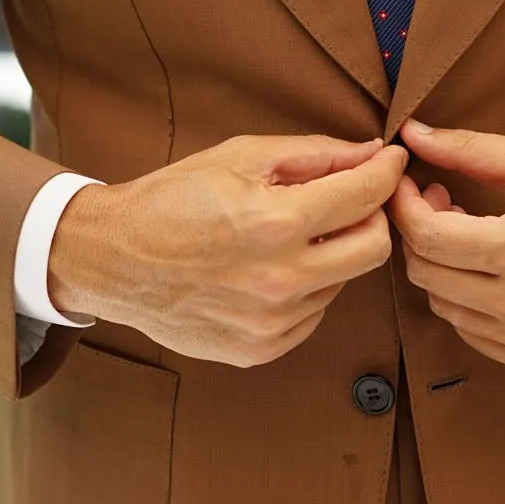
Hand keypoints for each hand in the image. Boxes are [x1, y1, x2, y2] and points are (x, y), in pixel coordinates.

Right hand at [47, 133, 408, 366]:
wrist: (113, 259)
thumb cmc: (173, 199)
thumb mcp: (241, 157)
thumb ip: (316, 155)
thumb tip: (373, 153)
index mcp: (275, 223)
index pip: (366, 197)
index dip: (387, 172)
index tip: (391, 162)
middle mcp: (280, 280)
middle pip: (373, 250)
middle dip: (371, 218)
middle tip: (349, 200)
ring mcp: (271, 322)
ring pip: (341, 282)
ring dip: (329, 255)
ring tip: (284, 237)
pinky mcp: (260, 350)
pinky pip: (312, 315)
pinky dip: (303, 289)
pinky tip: (266, 271)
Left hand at [388, 118, 504, 373]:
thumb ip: (471, 150)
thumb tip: (413, 135)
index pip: (425, 236)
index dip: (403, 204)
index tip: (410, 181)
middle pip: (425, 274)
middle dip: (418, 232)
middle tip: (439, 201)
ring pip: (443, 307)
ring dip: (441, 268)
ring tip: (467, 234)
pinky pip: (473, 333)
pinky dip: (466, 301)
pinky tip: (488, 271)